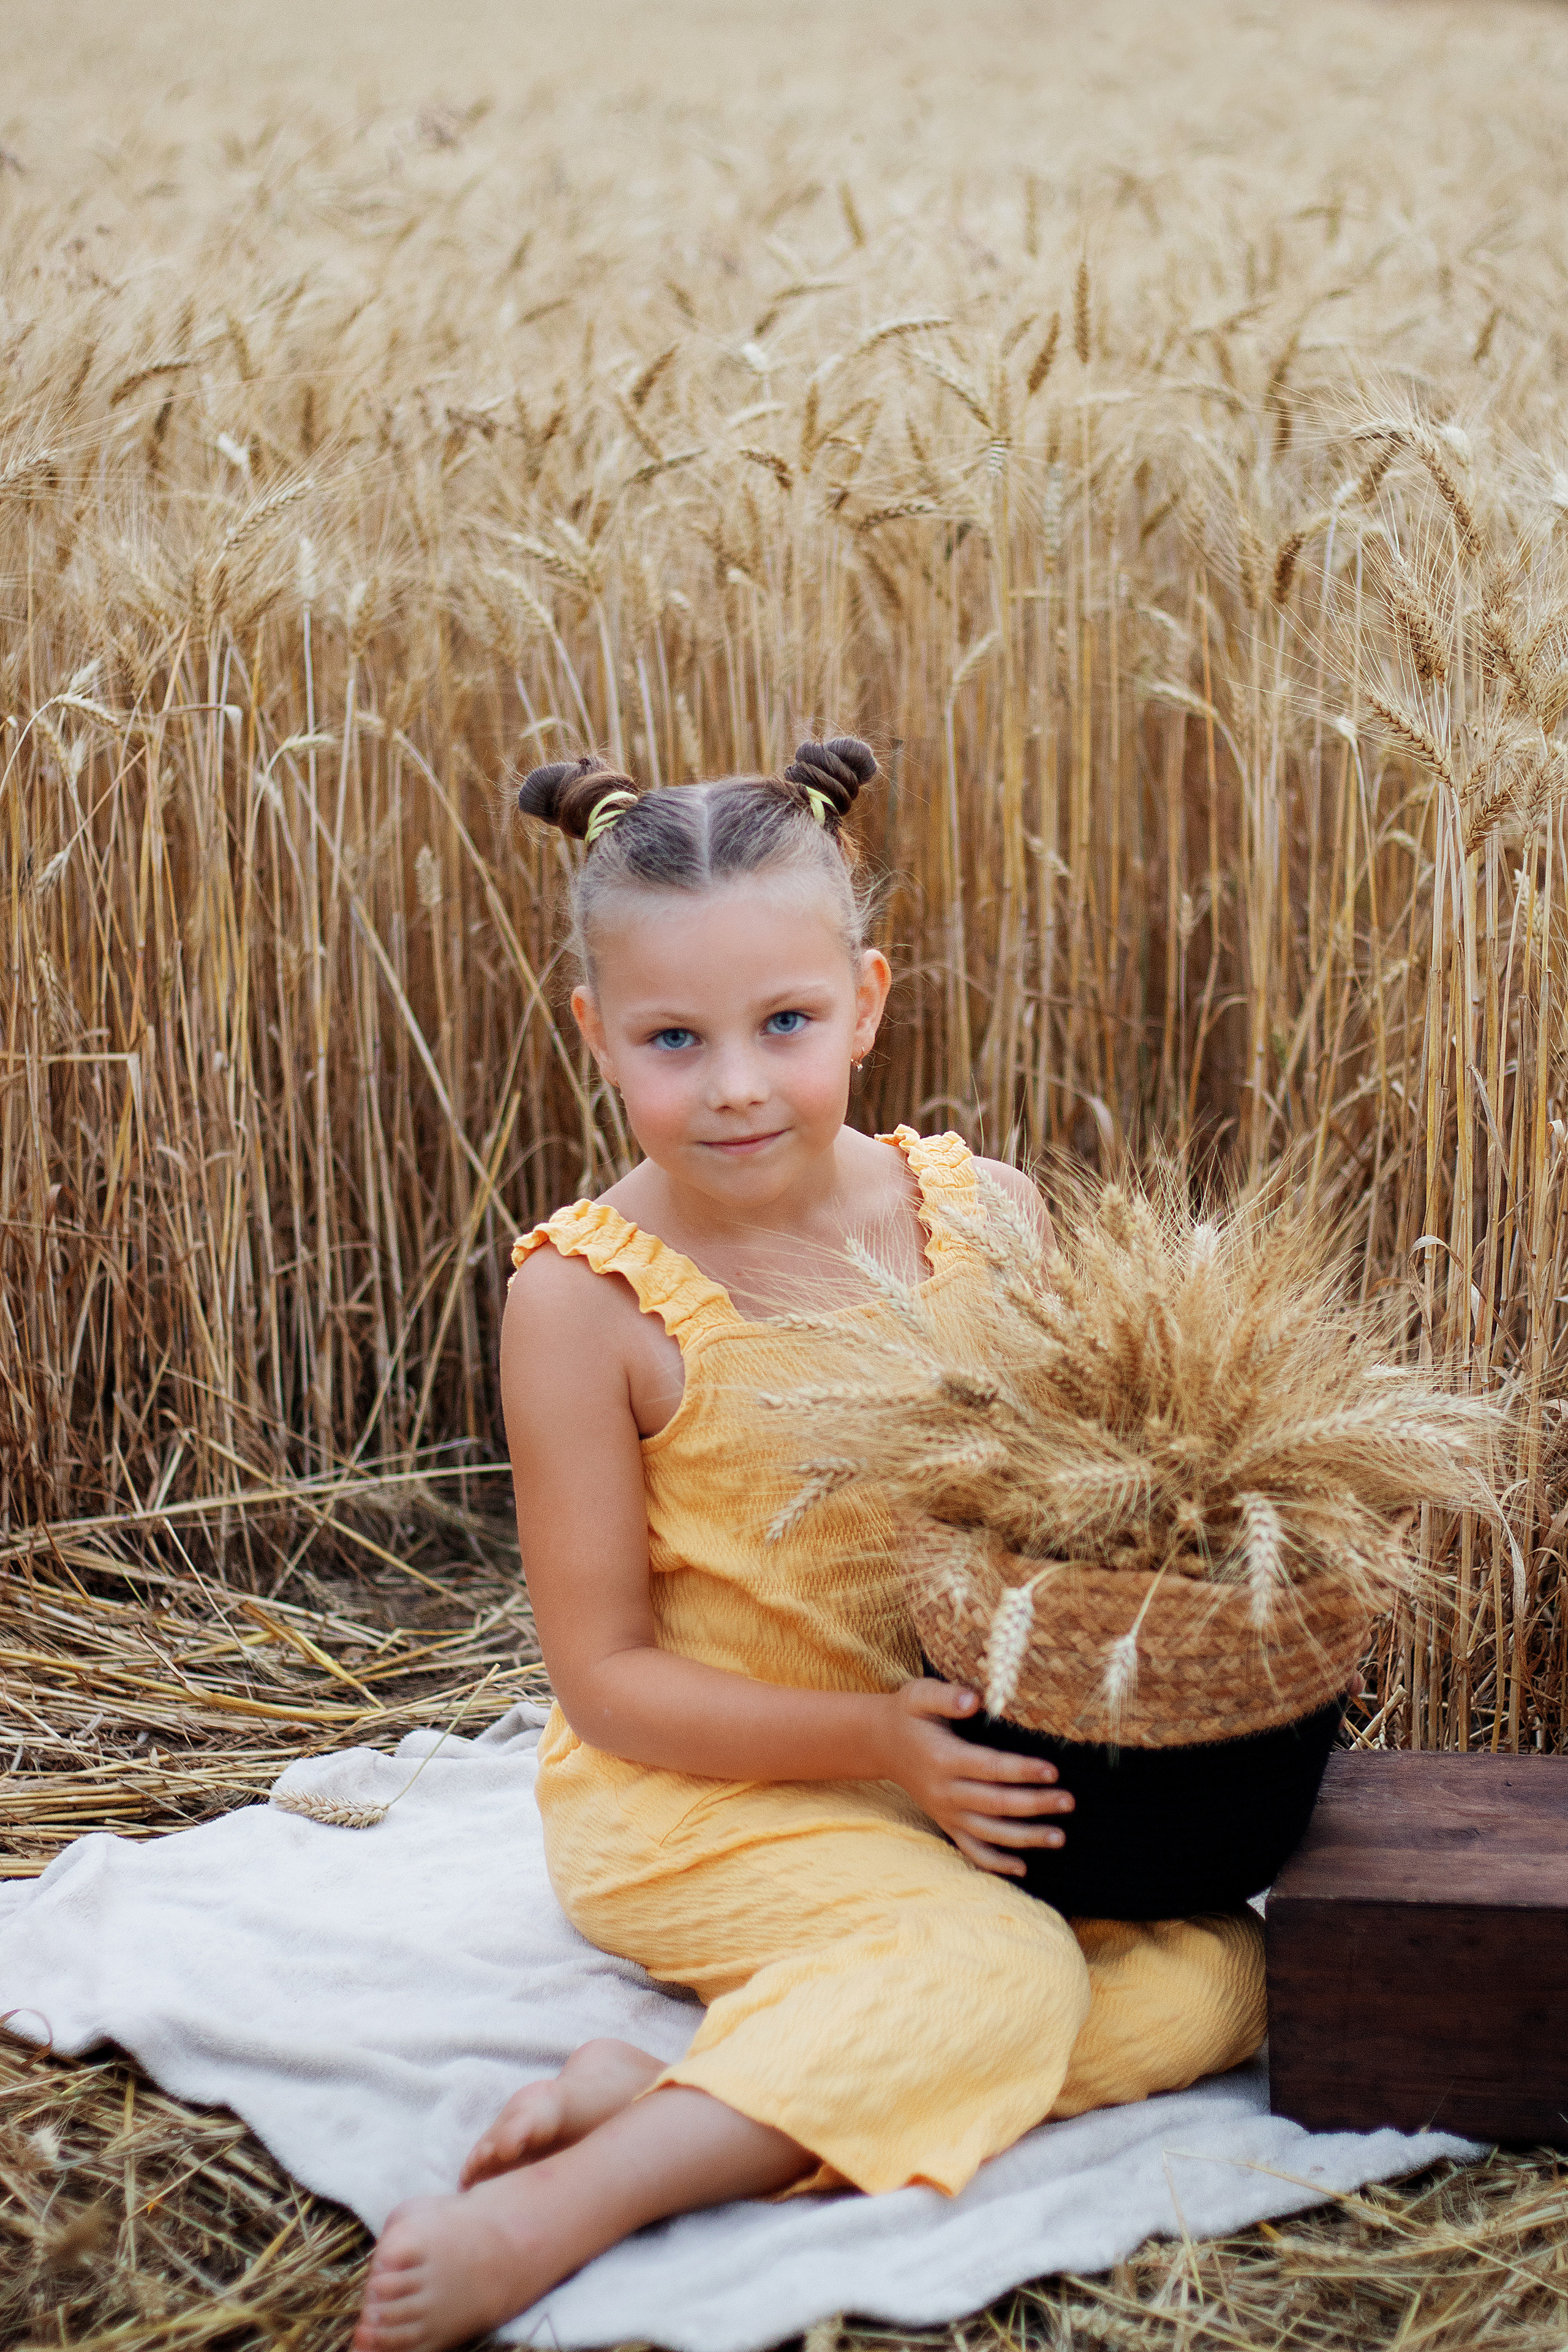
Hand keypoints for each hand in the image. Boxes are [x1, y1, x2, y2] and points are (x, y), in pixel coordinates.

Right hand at [879, 1679, 1073, 1877]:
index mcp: (943, 1759)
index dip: (1022, 1770)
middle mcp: (945, 1791)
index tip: (1052, 1771)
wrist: (881, 1743)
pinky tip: (1023, 1868)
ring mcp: (945, 1812)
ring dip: (1025, 1838)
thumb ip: (946, 1696)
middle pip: (996, 1803)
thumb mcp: (920, 1694)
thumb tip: (974, 1701)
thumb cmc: (909, 1714)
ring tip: (1060, 1837)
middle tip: (1069, 1802)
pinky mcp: (945, 1823)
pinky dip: (996, 1863)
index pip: (990, 1768)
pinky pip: (971, 1849)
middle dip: (1035, 1805)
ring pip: (989, 1833)